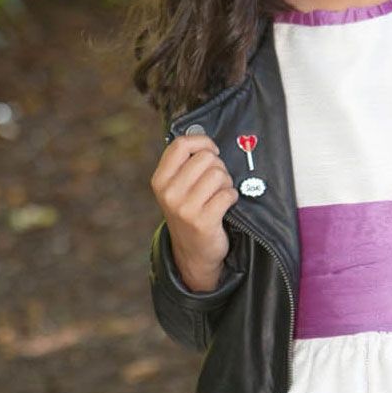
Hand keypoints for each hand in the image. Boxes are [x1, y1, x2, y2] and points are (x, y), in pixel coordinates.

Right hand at [150, 134, 238, 291]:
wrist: (193, 252)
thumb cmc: (190, 212)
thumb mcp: (176, 188)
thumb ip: (185, 165)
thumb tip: (204, 140)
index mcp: (160, 180)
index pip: (181, 145)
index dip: (202, 142)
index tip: (212, 151)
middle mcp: (169, 193)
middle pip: (206, 158)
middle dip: (219, 166)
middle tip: (217, 181)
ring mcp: (185, 208)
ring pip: (219, 174)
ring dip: (226, 182)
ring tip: (220, 194)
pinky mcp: (203, 221)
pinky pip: (228, 194)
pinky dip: (232, 197)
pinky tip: (225, 205)